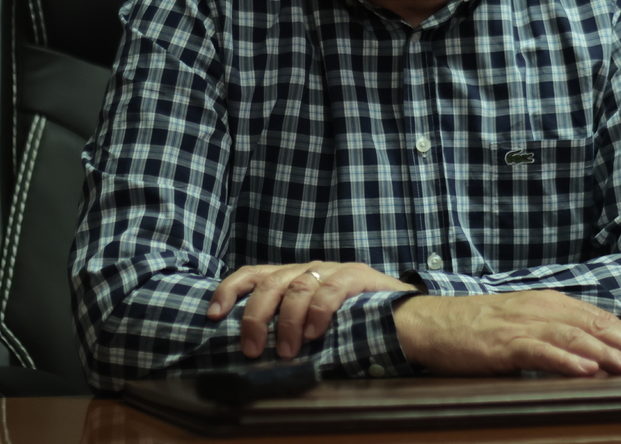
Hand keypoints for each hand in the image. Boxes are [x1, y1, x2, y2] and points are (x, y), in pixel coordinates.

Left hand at [207, 262, 417, 359]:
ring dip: (286, 322)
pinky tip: (314, 334)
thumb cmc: (358, 328)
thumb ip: (289, 328)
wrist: (408, 320)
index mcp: (296, 277)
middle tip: (252, 350)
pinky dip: (317, 312)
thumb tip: (252, 352)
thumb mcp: (314, 326)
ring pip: (297, 286)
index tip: (212, 314)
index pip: (253, 274)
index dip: (229, 291)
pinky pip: (330, 289)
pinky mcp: (358, 275)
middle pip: (270, 283)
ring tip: (286, 351)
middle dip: (255, 317)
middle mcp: (311, 269)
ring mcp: (335, 270)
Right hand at [393, 290, 620, 376]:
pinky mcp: (503, 343)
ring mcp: (522, 324)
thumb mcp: (522, 323)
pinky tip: (585, 371)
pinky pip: (540, 351)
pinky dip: (566, 360)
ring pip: (574, 337)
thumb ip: (554, 331)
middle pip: (594, 325)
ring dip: (606, 354)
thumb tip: (592, 352)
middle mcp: (540, 308)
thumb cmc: (476, 327)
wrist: (430, 322)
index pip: (599, 318)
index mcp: (548, 302)